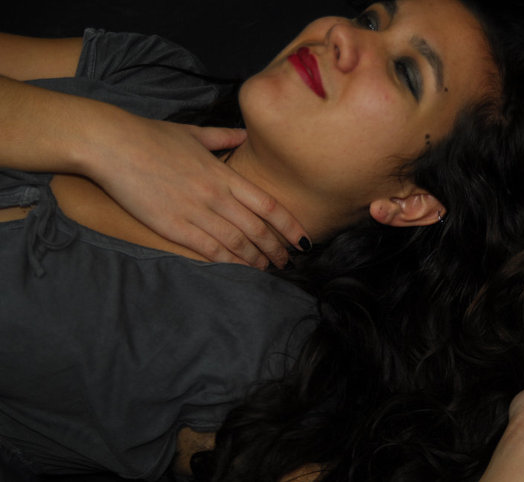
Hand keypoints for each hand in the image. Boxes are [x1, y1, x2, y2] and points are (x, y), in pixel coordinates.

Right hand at [85, 115, 309, 267]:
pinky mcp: (173, 226)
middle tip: (287, 262)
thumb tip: (244, 135)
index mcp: (224, 174)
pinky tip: (240, 271)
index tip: (302, 240)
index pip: (268, 205)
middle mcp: (216, 195)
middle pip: (257, 229)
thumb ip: (224, 137)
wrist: (112, 145)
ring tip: (267, 270)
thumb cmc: (151, 136)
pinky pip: (208, 249)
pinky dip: (228, 262)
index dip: (289, 225)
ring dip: (255, 260)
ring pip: (236, 243)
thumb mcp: (194, 133)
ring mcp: (195, 212)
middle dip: (276, 249)